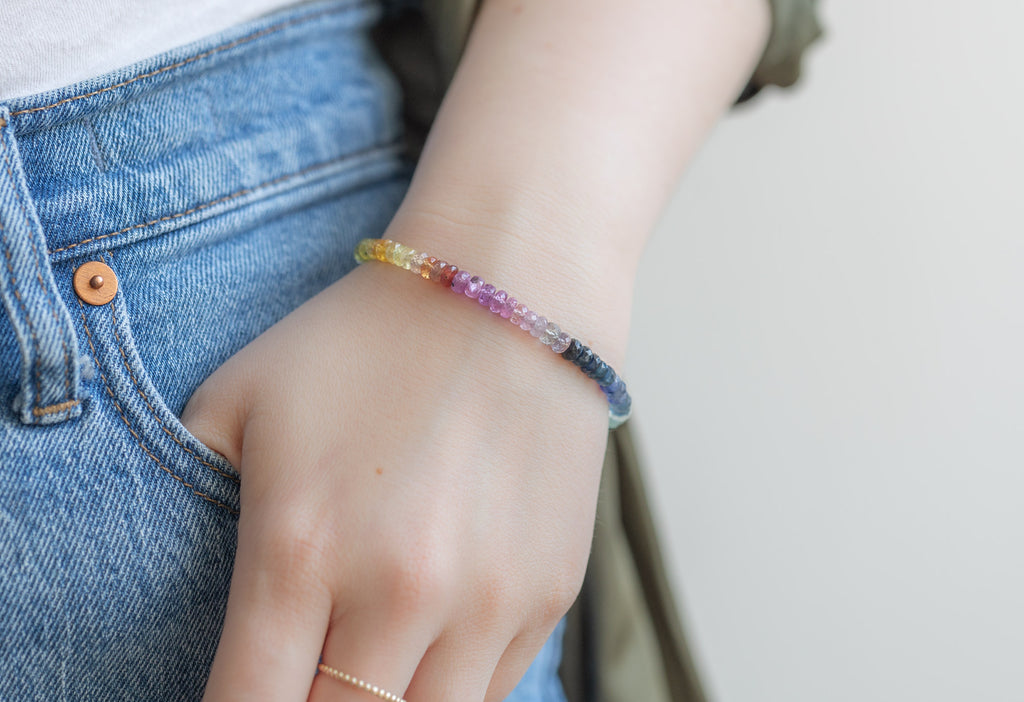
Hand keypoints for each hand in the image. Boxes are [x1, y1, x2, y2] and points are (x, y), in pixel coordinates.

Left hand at [183, 255, 609, 701]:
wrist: (514, 294)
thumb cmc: (367, 341)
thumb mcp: (241, 396)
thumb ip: (186, 494)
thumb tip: (182, 586)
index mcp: (299, 549)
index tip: (244, 690)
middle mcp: (398, 592)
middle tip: (305, 669)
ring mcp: (485, 601)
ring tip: (367, 659)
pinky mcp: (548, 594)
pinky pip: (489, 692)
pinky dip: (449, 684)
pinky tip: (432, 633)